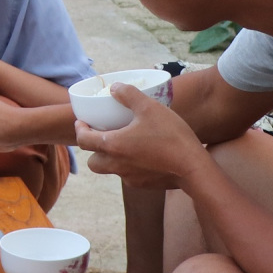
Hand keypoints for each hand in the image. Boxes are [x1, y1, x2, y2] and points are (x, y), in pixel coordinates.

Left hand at [73, 84, 201, 189]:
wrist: (192, 168)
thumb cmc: (170, 136)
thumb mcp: (149, 107)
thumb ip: (128, 95)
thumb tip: (114, 87)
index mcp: (113, 146)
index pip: (84, 140)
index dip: (80, 130)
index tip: (81, 122)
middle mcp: (117, 165)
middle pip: (93, 162)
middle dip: (92, 150)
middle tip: (101, 136)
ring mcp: (129, 178)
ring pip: (110, 170)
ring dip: (111, 159)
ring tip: (124, 144)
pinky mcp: (143, 185)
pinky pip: (128, 175)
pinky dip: (129, 166)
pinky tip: (143, 155)